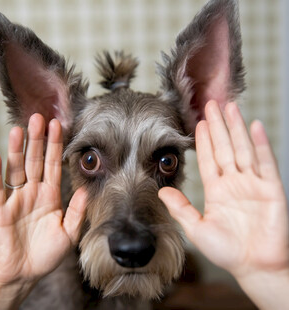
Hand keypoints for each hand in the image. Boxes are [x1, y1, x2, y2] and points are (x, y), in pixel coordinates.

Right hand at [0, 114, 86, 285]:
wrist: (24, 273)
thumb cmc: (47, 253)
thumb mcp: (69, 233)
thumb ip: (76, 212)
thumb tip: (85, 190)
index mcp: (51, 195)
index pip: (53, 164)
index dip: (56, 146)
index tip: (59, 126)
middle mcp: (34, 192)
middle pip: (35, 161)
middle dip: (38, 140)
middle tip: (40, 118)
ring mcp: (16, 199)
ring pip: (16, 169)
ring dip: (18, 150)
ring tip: (20, 130)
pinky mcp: (0, 210)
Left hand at [159, 101, 288, 278]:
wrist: (255, 266)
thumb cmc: (227, 251)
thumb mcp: (197, 228)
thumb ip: (180, 208)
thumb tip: (161, 191)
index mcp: (216, 190)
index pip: (207, 159)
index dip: (204, 141)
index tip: (198, 122)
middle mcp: (233, 182)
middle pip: (224, 148)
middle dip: (218, 126)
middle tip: (212, 104)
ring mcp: (252, 183)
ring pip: (242, 149)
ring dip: (236, 128)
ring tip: (230, 107)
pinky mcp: (271, 188)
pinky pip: (266, 162)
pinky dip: (261, 144)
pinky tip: (255, 126)